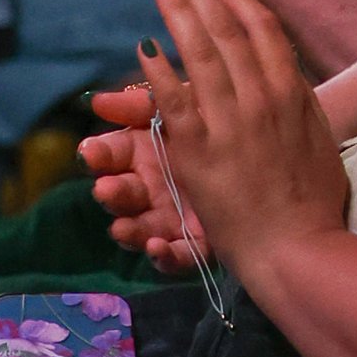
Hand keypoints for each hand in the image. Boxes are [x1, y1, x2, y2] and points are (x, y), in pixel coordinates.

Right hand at [80, 83, 205, 274]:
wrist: (267, 158)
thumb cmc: (217, 125)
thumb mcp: (185, 107)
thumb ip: (142, 104)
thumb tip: (98, 100)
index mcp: (143, 154)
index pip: (113, 154)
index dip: (99, 153)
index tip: (89, 152)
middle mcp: (151, 188)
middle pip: (123, 193)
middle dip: (112, 192)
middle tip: (105, 189)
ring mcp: (171, 218)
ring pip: (141, 228)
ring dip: (128, 229)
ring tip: (121, 228)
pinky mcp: (195, 244)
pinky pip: (176, 255)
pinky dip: (163, 255)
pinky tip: (158, 248)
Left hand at [132, 0, 350, 271]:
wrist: (296, 246)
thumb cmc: (313, 200)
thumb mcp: (318, 139)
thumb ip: (299, 101)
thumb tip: (285, 71)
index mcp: (291, 93)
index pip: (264, 29)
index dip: (238, 0)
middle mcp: (261, 97)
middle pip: (227, 29)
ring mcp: (228, 120)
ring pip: (200, 51)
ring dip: (177, 11)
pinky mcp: (196, 149)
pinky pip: (172, 98)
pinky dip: (157, 68)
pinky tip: (144, 45)